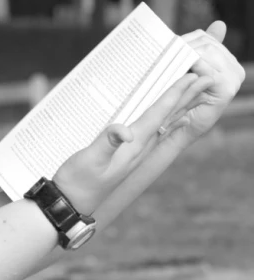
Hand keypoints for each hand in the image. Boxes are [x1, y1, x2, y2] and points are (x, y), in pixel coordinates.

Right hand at [52, 72, 211, 214]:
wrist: (72, 202)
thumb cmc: (78, 180)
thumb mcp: (90, 159)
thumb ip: (108, 143)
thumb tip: (125, 132)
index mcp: (134, 144)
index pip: (158, 114)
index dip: (174, 94)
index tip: (191, 77)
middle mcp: (140, 147)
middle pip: (168, 117)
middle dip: (187, 97)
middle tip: (206, 79)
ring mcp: (135, 152)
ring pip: (165, 124)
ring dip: (181, 107)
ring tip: (196, 94)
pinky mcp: (127, 154)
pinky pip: (155, 132)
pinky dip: (168, 121)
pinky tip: (175, 121)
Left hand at [158, 21, 245, 149]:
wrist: (177, 127)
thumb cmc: (178, 98)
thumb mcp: (187, 68)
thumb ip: (201, 46)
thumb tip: (220, 23)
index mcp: (226, 60)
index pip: (203, 37)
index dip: (183, 40)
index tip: (167, 46)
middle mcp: (234, 68)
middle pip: (204, 43)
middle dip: (182, 47)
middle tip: (164, 55)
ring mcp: (233, 78)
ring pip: (204, 52)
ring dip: (183, 56)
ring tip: (168, 65)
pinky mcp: (227, 88)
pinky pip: (204, 68)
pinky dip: (189, 68)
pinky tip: (177, 73)